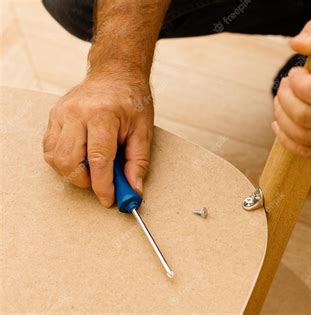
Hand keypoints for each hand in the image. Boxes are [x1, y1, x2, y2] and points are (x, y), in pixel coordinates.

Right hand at [43, 74, 153, 206]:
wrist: (116, 73)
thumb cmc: (133, 101)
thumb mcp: (144, 131)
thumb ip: (138, 162)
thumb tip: (133, 190)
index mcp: (103, 115)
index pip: (98, 160)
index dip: (103, 185)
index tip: (109, 200)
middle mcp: (77, 113)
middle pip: (70, 161)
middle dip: (85, 181)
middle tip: (102, 181)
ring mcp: (61, 113)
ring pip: (55, 158)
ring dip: (72, 172)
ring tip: (93, 167)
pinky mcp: (54, 115)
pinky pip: (50, 147)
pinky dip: (64, 160)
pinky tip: (81, 156)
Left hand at [273, 18, 310, 161]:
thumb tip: (297, 45)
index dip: (297, 84)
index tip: (295, 74)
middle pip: (307, 117)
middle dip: (284, 99)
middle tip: (283, 87)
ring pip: (303, 136)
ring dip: (282, 117)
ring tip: (281, 102)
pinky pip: (307, 151)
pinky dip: (287, 137)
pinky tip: (282, 123)